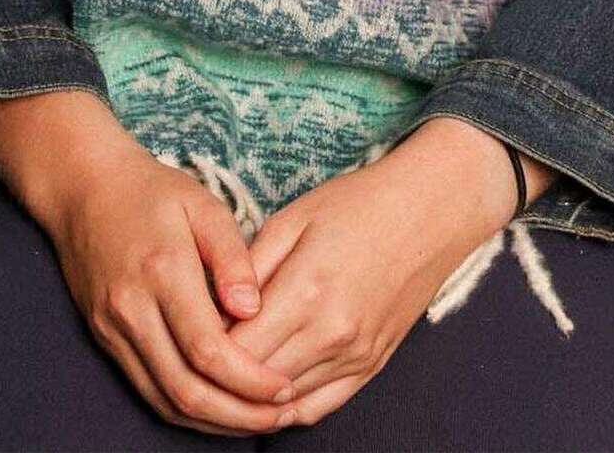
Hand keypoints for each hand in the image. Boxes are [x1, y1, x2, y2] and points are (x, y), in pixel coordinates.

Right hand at [0, 91, 299, 436]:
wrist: (83, 188)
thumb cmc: (151, 191)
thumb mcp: (203, 204)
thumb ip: (233, 256)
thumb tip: (252, 309)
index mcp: (163, 272)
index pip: (208, 350)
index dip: (249, 381)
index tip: (284, 388)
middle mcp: (132, 309)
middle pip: (186, 389)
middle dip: (237, 415)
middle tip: (278, 418)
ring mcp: (113, 328)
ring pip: (164, 400)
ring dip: (212, 421)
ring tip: (254, 419)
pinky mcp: (104, 338)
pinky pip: (146, 389)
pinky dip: (183, 409)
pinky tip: (215, 408)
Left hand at [220, 117, 545, 427]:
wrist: (429, 211)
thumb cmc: (358, 204)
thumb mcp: (293, 218)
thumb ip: (250, 268)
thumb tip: (216, 309)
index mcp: (307, 291)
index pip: (235, 349)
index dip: (202, 347)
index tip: (184, 332)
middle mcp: (332, 334)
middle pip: (255, 382)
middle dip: (218, 377)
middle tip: (192, 357)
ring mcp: (355, 355)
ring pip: (284, 402)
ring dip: (248, 398)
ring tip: (219, 378)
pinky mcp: (371, 365)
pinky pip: (319, 407)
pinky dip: (285, 409)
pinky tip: (262, 396)